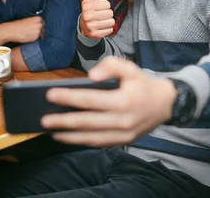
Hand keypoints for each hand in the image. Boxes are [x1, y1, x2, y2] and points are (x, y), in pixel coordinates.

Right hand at [7, 16, 43, 42]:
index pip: (43, 22)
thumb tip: (39, 25)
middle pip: (43, 28)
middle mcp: (40, 24)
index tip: (36, 27)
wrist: (11, 31)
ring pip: (41, 34)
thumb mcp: (27, 20)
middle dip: (39, 30)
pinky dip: (34, 38)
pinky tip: (28, 37)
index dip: (39, 25)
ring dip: (37, 35)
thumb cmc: (18, 25)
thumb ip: (34, 22)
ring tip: (29, 34)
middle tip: (32, 31)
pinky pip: (37, 39)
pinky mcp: (36, 38)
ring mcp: (38, 31)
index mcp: (38, 18)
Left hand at [41, 57, 176, 146]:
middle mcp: (123, 120)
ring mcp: (123, 134)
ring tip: (50, 131)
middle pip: (87, 122)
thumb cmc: (142, 83)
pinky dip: (81, 142)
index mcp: (124, 100)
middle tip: (43, 119)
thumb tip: (91, 76)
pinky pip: (99, 143)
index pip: (90, 100)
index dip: (69, 98)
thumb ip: (110, 66)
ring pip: (91, 137)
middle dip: (63, 121)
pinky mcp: (123, 141)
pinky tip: (67, 137)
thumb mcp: (130, 68)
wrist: (166, 104)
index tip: (49, 95)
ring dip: (69, 136)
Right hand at [79, 0, 114, 38]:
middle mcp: (88, 17)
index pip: (107, 4)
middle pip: (110, 13)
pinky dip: (108, 29)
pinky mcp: (96, 35)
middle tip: (100, 15)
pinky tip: (101, 28)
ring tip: (101, 21)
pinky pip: (110, 30)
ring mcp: (91, 27)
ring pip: (111, 21)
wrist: (84, 28)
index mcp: (87, 6)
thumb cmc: (89, 10)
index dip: (105, 5)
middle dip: (107, 14)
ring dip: (108, 21)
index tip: (98, 8)